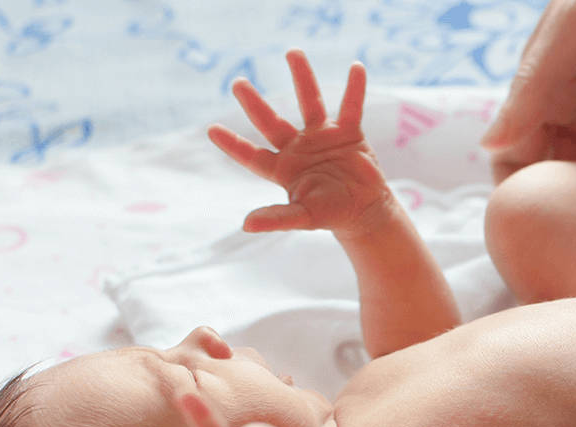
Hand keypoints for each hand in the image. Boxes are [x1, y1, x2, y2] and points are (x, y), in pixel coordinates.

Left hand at [208, 49, 390, 234]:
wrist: (364, 210)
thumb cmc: (330, 214)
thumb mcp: (303, 217)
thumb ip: (277, 218)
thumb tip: (246, 225)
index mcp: (282, 169)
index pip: (252, 155)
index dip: (233, 144)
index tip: (211, 130)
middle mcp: (297, 148)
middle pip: (271, 122)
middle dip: (254, 103)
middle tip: (237, 83)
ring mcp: (321, 137)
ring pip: (309, 102)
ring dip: (301, 77)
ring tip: (292, 52)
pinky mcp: (348, 133)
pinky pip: (351, 106)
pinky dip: (354, 88)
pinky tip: (356, 68)